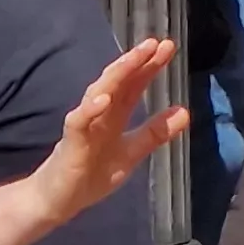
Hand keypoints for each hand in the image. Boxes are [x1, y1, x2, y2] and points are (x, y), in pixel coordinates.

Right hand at [30, 39, 191, 222]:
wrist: (58, 201)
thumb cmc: (91, 174)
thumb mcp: (131, 153)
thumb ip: (154, 133)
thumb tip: (185, 111)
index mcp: (114, 115)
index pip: (133, 85)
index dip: (149, 66)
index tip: (168, 47)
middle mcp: (99, 114)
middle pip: (118, 82)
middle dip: (135, 61)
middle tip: (156, 43)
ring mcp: (83, 125)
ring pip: (98, 93)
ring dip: (116, 75)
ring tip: (134, 59)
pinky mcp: (70, 142)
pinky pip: (78, 121)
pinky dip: (90, 109)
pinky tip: (104, 98)